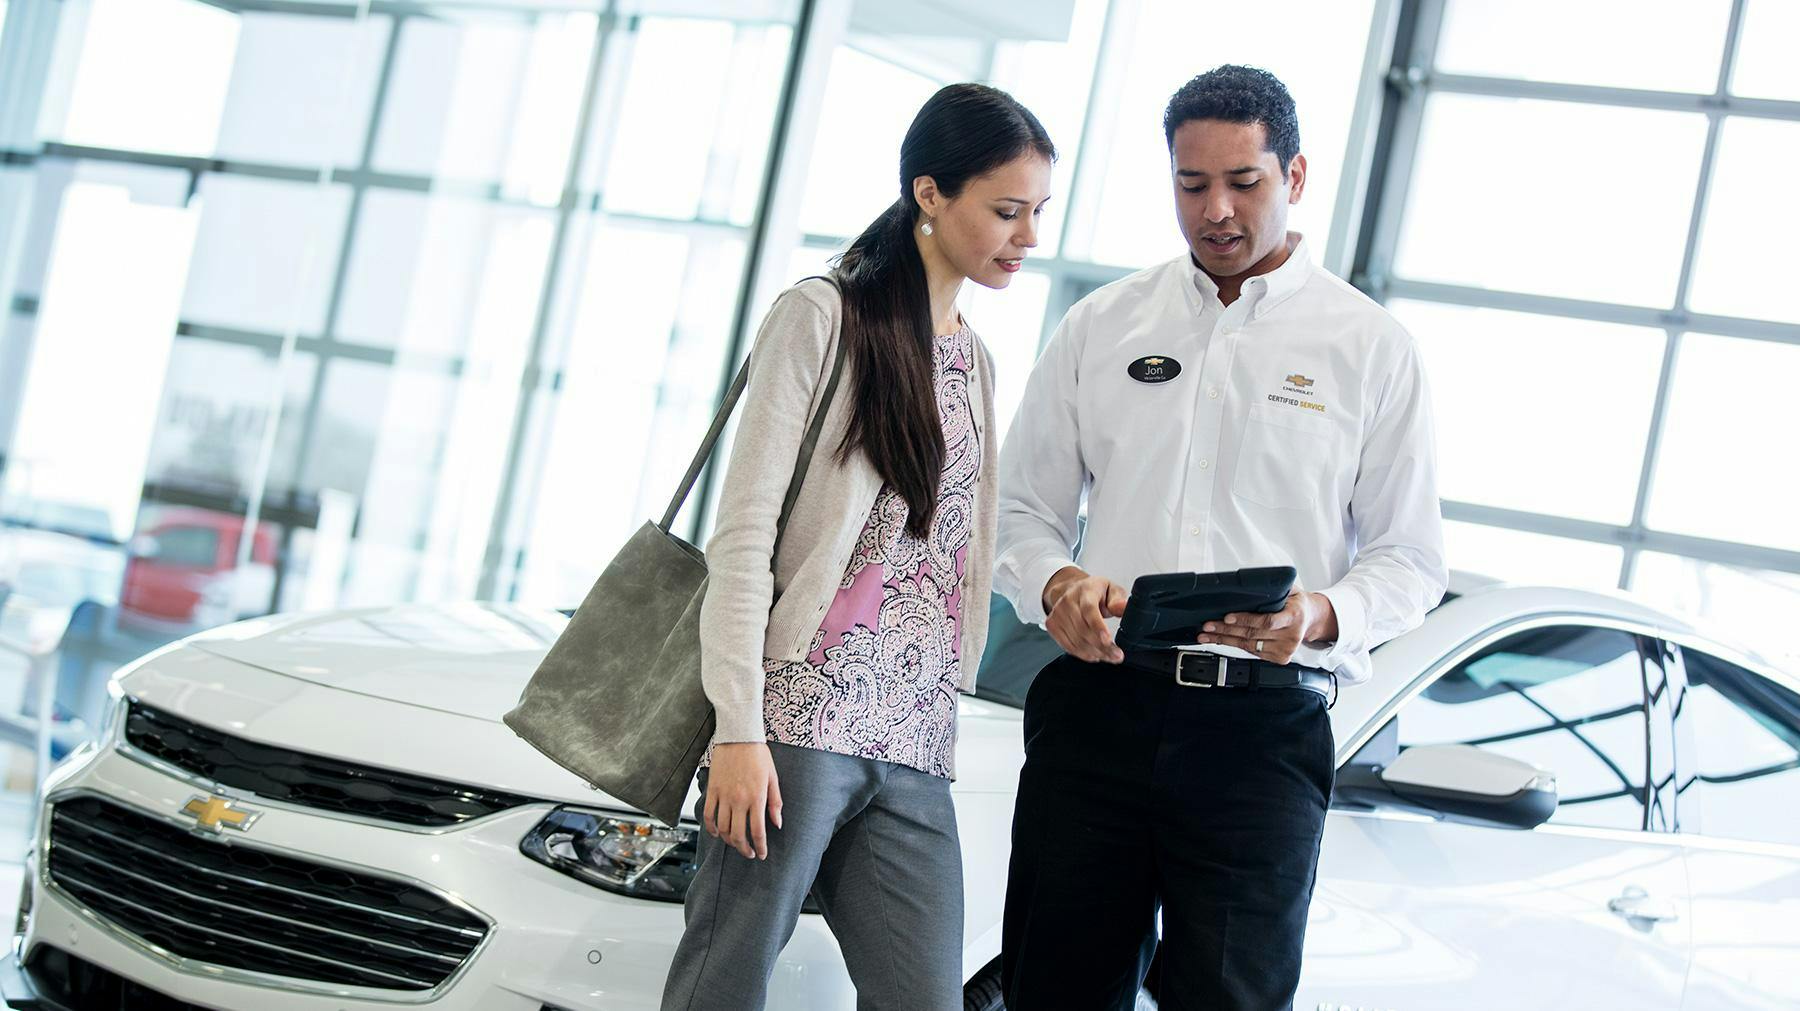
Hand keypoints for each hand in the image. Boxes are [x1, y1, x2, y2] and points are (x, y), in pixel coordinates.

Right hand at [702, 742, 781, 859]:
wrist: (738, 736)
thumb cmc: (758, 754)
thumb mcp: (773, 778)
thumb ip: (775, 802)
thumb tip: (777, 823)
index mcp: (756, 798)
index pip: (758, 831)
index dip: (760, 847)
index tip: (762, 854)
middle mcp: (739, 800)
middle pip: (738, 835)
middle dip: (744, 849)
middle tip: (749, 854)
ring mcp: (723, 796)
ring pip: (722, 828)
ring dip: (729, 841)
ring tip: (735, 844)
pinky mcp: (712, 790)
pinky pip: (708, 815)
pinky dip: (711, 828)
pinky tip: (717, 833)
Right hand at [1042, 566, 1129, 663]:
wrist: (1074, 591)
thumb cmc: (1096, 592)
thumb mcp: (1112, 590)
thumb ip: (1118, 600)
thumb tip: (1121, 607)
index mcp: (1085, 590)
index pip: (1089, 609)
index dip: (1097, 626)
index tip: (1108, 640)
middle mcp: (1068, 601)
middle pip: (1083, 629)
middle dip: (1102, 646)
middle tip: (1117, 655)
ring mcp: (1057, 613)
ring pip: (1076, 641)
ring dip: (1094, 653)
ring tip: (1109, 656)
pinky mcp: (1052, 624)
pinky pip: (1067, 646)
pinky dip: (1083, 654)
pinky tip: (1095, 655)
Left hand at [1195, 591, 1336, 664]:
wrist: (1311, 619)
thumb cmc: (1296, 602)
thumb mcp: (1290, 590)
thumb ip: (1275, 588)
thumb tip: (1253, 581)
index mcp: (1295, 616)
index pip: (1268, 621)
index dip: (1246, 620)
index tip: (1227, 617)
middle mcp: (1292, 636)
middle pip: (1253, 634)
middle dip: (1226, 630)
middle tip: (1207, 626)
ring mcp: (1286, 649)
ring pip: (1249, 645)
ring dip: (1224, 640)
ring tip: (1206, 635)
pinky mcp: (1280, 658)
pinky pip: (1252, 652)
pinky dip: (1234, 645)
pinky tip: (1220, 640)